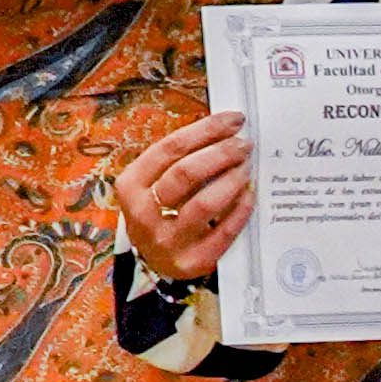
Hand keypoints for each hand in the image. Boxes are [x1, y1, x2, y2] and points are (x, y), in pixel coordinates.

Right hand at [116, 110, 254, 277]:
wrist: (154, 260)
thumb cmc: (160, 210)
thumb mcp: (154, 183)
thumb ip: (179, 159)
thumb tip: (224, 130)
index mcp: (131, 185)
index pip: (171, 148)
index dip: (206, 130)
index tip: (233, 120)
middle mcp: (143, 213)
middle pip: (187, 173)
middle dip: (222, 153)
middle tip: (244, 144)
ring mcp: (167, 240)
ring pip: (206, 203)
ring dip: (233, 179)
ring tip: (247, 167)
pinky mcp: (192, 261)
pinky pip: (224, 230)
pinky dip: (241, 208)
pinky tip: (249, 194)